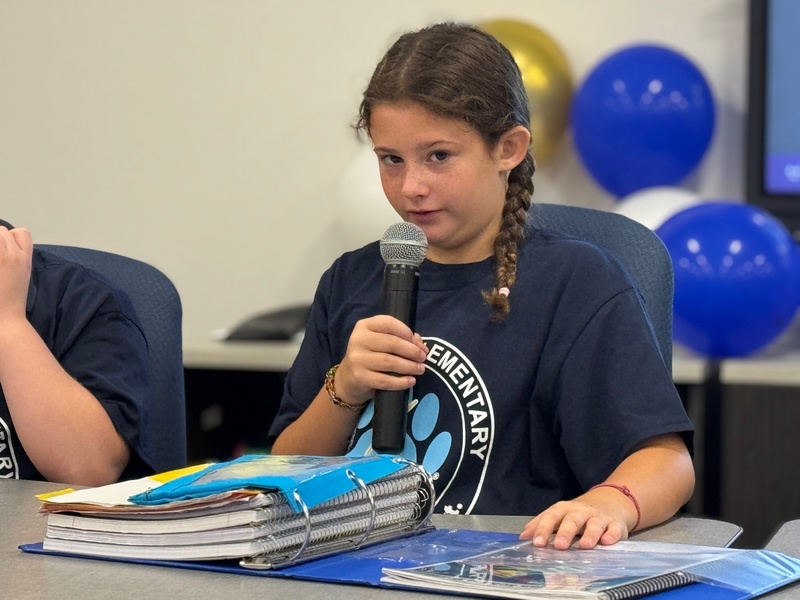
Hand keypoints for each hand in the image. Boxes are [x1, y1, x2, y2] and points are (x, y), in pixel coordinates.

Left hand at [0, 226, 32, 322]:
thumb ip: (17, 259)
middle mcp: (12, 255)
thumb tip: (6, 249)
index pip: (21, 233)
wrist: (4, 319)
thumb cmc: (12, 301)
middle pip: (2, 231)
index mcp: (25, 259)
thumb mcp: (23, 275)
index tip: (5, 253)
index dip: (11, 239)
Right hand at [334, 315, 427, 405]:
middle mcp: (358, 340)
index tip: (418, 343)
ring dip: (409, 366)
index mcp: (364, 326)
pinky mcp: (359, 377)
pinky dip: (401, 382)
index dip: (406, 332)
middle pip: (392, 343)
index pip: (388, 323)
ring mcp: (357, 359)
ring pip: (389, 362)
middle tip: (423, 358)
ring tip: (420, 369)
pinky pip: (384, 380)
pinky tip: (411, 381)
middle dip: (412, 351)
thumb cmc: (371, 355)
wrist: (349, 377)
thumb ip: (400, 338)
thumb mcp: (381, 341)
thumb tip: (420, 345)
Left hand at [519, 491, 633, 549]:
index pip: (551, 517)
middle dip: (565, 533)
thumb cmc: (578, 514)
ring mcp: (599, 518)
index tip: (537, 542)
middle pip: (572, 520)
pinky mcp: (616, 525)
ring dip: (590, 534)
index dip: (544, 529)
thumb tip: (523, 537)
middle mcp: (581, 512)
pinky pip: (615, 529)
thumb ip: (541, 524)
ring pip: (594, 524)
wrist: (610, 502)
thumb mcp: (559, 515)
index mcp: (564, 509)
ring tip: (584, 546)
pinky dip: (612, 535)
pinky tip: (607, 542)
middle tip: (559, 546)